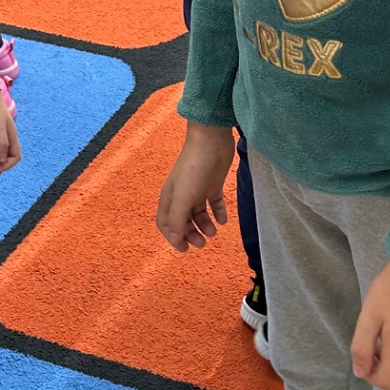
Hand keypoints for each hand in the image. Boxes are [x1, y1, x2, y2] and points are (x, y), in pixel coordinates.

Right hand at [156, 123, 233, 252]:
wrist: (211, 140)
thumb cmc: (193, 167)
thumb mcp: (183, 197)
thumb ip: (178, 219)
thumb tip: (175, 238)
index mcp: (170, 197)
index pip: (166, 223)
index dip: (173, 237)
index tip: (185, 249)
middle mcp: (182, 194)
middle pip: (183, 221)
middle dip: (191, 234)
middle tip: (203, 243)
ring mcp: (197, 188)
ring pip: (198, 214)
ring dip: (205, 225)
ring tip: (214, 231)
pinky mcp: (213, 183)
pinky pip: (214, 203)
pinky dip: (218, 213)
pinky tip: (223, 220)